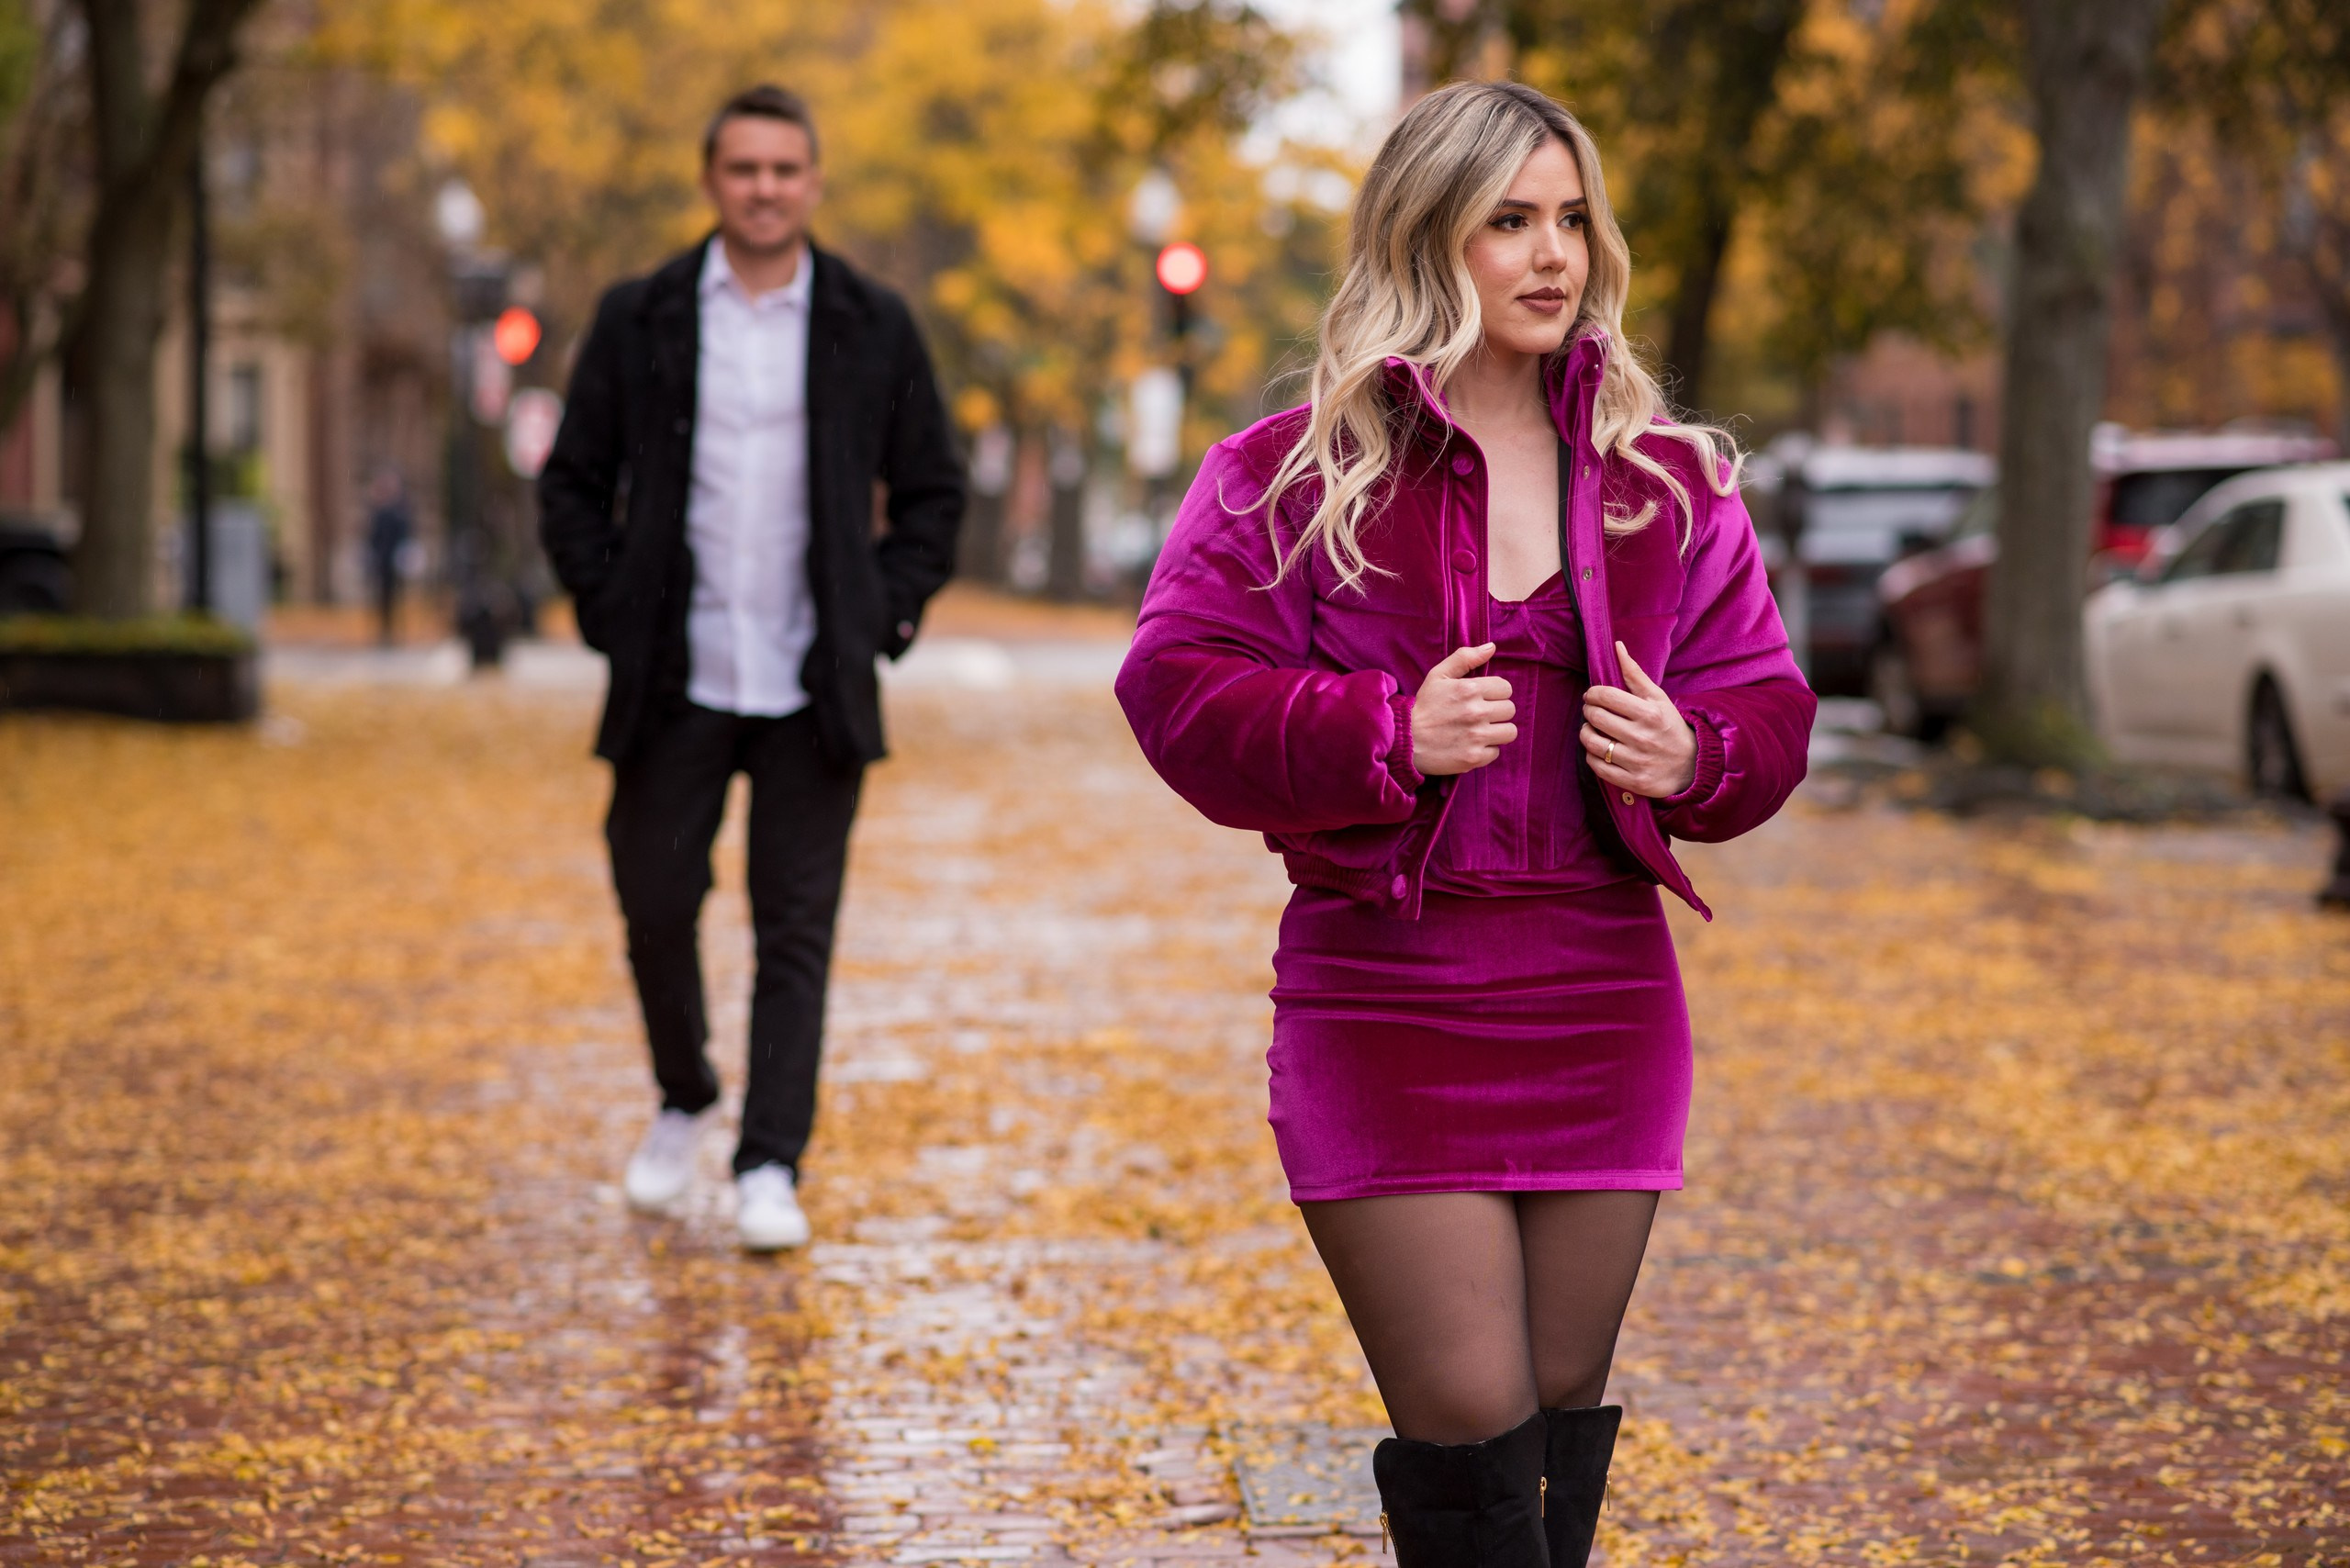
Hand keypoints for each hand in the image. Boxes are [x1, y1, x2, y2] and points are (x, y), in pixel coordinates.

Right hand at [1412, 643, 1516, 775]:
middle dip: (1497, 711)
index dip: (1495, 692)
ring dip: (1497, 731)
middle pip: (1510, 709)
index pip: (1506, 688)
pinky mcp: (1474, 757)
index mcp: (1469, 689)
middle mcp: (1476, 712)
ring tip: (1481, 730)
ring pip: (1509, 731)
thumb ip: (1464, 658)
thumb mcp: (1438, 676)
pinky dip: (1486, 750)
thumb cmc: (1423, 707)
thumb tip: (1491, 647)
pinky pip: (1496, 752)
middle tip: (1480, 715)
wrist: (1405, 741)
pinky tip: (1472, 745)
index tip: (1483, 698)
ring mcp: (1477, 736)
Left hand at [1581, 642, 1694, 797]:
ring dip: (1586, 733)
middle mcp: (1643, 737)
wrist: (1692, 766)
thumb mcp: (1658, 698)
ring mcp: (1637, 761)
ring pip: (1592, 743)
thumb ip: (1635, 674)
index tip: (1592, 695)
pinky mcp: (1633, 781)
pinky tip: (1599, 749)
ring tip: (1592, 729)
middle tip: (1592, 711)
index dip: (1592, 694)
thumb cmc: (1670, 727)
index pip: (1606, 697)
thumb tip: (1617, 646)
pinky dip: (1591, 756)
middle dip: (1589, 711)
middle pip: (1596, 718)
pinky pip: (1597, 766)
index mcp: (1650, 714)